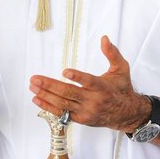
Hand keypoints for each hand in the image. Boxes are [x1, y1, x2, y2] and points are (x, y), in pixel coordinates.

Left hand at [29, 36, 148, 131]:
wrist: (126, 114)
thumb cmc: (121, 89)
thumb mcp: (121, 69)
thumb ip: (112, 54)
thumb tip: (104, 38)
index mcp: (103, 87)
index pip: (89, 82)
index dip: (77, 77)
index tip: (65, 71)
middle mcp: (94, 101)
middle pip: (69, 93)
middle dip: (50, 85)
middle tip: (35, 79)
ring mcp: (86, 111)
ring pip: (63, 104)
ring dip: (45, 95)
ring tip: (33, 86)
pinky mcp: (81, 119)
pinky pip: (62, 114)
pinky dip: (48, 106)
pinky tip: (37, 99)